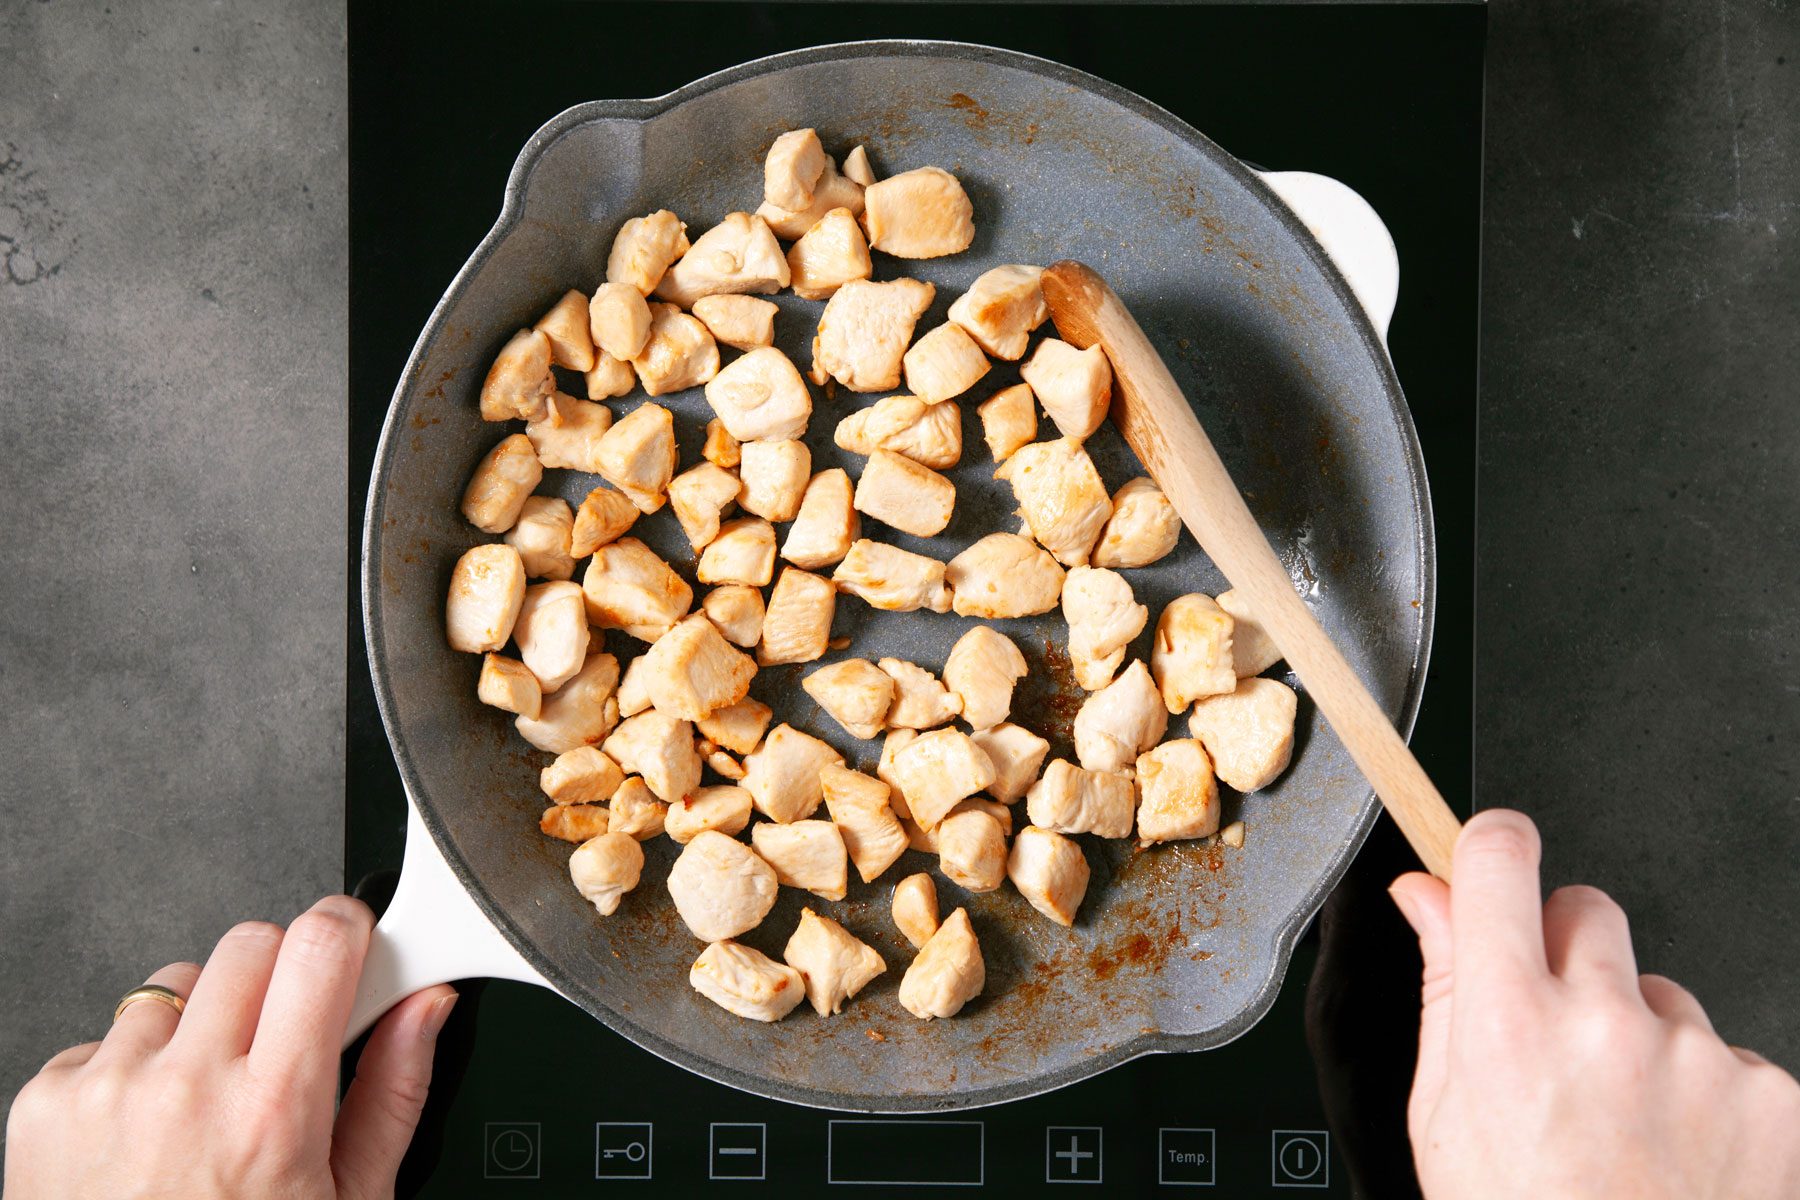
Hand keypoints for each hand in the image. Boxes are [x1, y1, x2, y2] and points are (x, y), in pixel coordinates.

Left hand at [4, 896, 455, 1199]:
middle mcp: (185, 1089)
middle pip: (251, 941)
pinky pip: (109, 1034)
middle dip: (280, 974)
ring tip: (205, 1103)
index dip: (346, 933)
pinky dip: (135, 1068)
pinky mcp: (46, 1101)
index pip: (319, 943)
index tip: (353, 950)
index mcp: (272, 1110)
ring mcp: (108, 1090)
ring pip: (177, 984)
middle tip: (283, 1039)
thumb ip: (394, 1090)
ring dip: (202, 1022)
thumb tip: (426, 1007)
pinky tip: (148, 1130)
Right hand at [1390, 810, 1799, 1198]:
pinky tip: (1680, 1158)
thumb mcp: (1445, 1117)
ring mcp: (1701, 1058)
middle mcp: (1608, 1024)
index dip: (1493, 849)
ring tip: (1624, 1128)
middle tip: (1555, 1034)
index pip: (1502, 860)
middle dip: (1566, 951)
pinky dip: (1708, 1097)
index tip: (1491, 863)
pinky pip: (1731, 1055)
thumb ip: (1443, 988)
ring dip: (1641, 1036)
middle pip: (1587, 908)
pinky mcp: (1775, 1095)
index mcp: (1509, 1024)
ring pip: (1662, 992)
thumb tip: (1426, 896)